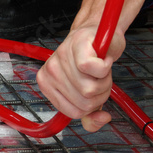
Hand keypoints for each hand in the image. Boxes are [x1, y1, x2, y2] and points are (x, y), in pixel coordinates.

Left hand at [36, 0, 147, 131]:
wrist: (97, 32)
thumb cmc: (90, 61)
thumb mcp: (87, 91)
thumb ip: (91, 112)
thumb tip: (102, 120)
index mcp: (46, 84)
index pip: (75, 113)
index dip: (91, 105)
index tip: (92, 88)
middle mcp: (49, 72)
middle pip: (85, 103)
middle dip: (100, 93)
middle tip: (98, 77)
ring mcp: (61, 59)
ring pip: (91, 89)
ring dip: (104, 81)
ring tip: (100, 67)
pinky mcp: (77, 48)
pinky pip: (96, 71)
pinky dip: (105, 68)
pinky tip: (102, 60)